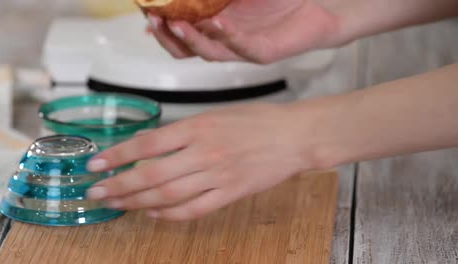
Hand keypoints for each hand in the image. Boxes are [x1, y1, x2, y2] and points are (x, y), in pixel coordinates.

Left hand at [86, 104, 317, 220]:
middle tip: (95, 193)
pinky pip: (194, 209)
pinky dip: (169, 214)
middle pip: (151, 174)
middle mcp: (203, 152)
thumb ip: (181, 131)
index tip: (95, 164)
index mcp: (197, 126)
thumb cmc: (255, 120)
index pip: (147, 144)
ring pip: (168, 195)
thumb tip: (146, 146)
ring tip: (115, 204)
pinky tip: (151, 214)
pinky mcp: (230, 194)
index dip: (117, 156)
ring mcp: (217, 176)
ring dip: (136, 202)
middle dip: (118, 185)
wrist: (294, 136)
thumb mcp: (214, 115)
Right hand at [146, 0, 341, 63]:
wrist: (323, 6)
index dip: (160, 26)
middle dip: (167, 37)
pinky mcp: (264, 53)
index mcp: (216, 25)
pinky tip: (217, 23)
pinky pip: (241, 47)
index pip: (180, 32)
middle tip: (153, 21)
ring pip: (209, 53)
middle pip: (186, 50)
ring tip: (177, 24)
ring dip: (191, 39)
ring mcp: (243, 49)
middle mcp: (225, 40)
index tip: (145, 12)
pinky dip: (227, 36)